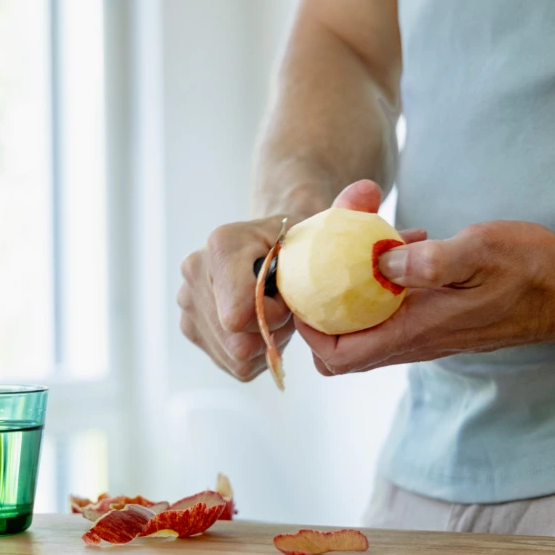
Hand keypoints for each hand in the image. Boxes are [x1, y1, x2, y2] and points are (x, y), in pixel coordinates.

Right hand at [178, 180, 424, 380]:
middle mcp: (193, 271)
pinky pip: (233, 364)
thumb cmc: (303, 240)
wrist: (273, 246)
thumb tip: (368, 190)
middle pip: (239, 340)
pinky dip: (257, 354)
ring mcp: (186, 302)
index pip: (240, 313)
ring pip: (236, 355)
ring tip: (276, 314)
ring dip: (266, 344)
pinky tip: (265, 327)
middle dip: (271, 331)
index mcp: (222, 243)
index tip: (291, 297)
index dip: (274, 315)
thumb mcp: (326, 225)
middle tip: (289, 308)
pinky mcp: (191, 328)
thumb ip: (349, 209)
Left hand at [296, 220, 554, 374]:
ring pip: (366, 326)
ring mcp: (425, 332)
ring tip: (367, 241)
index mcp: (416, 331)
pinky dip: (384, 280)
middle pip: (342, 349)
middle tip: (321, 266)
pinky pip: (393, 309)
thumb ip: (431, 261)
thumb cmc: (532, 271)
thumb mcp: (482, 252)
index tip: (301, 292)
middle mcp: (414, 340)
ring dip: (354, 289)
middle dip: (322, 311)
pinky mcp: (436, 319)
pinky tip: (406, 242)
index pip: (340, 355)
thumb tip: (381, 261)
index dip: (310, 330)